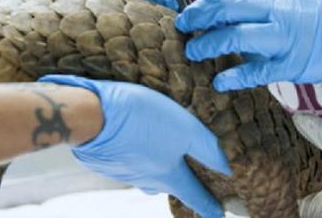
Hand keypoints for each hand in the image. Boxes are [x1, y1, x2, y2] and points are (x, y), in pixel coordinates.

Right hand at [38, 75, 230, 217]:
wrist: (93, 114)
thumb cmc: (142, 120)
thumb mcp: (186, 130)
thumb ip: (208, 149)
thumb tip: (228, 169)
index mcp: (168, 175)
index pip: (195, 195)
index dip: (208, 205)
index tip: (218, 214)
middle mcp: (146, 178)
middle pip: (169, 185)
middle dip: (180, 185)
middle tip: (188, 181)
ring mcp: (123, 170)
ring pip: (146, 174)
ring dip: (156, 169)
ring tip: (161, 156)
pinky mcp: (106, 157)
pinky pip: (128, 160)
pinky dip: (135, 154)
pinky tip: (134, 139)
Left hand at [175, 0, 321, 97]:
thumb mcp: (294, 3)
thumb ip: (264, 8)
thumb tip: (231, 15)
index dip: (206, 6)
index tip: (189, 14)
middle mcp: (277, 12)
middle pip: (227, 11)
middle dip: (199, 19)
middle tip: (181, 29)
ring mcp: (285, 38)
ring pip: (236, 38)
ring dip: (210, 45)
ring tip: (193, 53)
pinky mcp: (293, 64)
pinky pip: (257, 71)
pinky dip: (236, 77)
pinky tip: (220, 82)